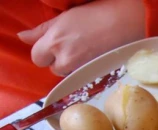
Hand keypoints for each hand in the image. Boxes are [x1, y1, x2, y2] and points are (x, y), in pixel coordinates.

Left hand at [18, 0, 144, 76]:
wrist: (125, 23)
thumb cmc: (96, 14)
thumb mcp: (64, 19)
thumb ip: (41, 31)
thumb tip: (23, 37)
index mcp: (54, 40)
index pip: (37, 57)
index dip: (45, 53)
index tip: (55, 46)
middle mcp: (64, 57)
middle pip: (53, 69)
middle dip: (60, 61)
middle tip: (73, 49)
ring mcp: (81, 68)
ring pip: (68, 74)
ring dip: (74, 67)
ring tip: (86, 53)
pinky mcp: (95, 75)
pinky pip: (83, 78)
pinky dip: (87, 71)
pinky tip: (95, 58)